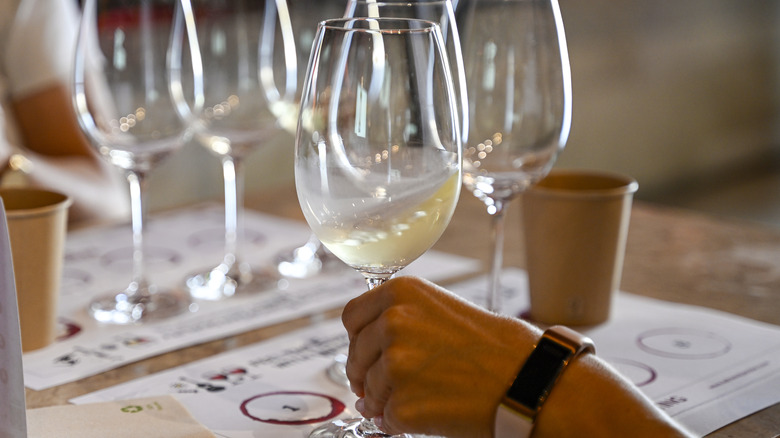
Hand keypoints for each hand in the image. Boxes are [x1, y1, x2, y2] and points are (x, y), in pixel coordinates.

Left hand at [342, 276, 539, 436]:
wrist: (528, 379)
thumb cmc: (496, 346)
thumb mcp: (442, 308)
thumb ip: (403, 318)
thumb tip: (370, 350)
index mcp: (402, 293)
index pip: (351, 316)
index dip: (358, 339)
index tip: (367, 351)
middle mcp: (393, 322)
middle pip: (355, 356)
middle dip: (367, 374)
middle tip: (390, 384)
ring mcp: (396, 364)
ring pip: (368, 391)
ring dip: (385, 400)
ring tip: (421, 398)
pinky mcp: (403, 403)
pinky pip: (385, 418)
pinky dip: (399, 422)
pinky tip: (425, 414)